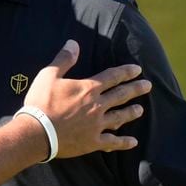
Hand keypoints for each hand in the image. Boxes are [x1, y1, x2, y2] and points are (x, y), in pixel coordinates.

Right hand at [24, 39, 150, 157]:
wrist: (37, 132)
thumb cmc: (41, 102)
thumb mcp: (48, 75)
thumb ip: (64, 59)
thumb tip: (73, 43)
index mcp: (88, 88)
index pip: (112, 77)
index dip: (126, 72)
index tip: (137, 70)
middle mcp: (97, 105)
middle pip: (121, 95)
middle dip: (136, 89)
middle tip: (148, 86)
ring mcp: (97, 125)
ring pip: (120, 117)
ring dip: (131, 113)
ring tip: (141, 110)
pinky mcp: (92, 141)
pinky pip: (112, 141)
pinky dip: (124, 142)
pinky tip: (133, 142)